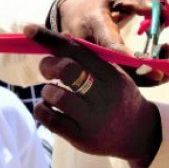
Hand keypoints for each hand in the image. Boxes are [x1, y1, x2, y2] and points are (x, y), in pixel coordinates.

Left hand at [27, 24, 161, 167]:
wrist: (140, 135)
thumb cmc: (119, 98)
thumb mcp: (113, 75)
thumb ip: (90, 59)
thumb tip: (62, 37)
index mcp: (111, 75)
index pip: (77, 51)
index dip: (50, 38)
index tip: (28, 29)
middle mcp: (104, 96)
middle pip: (66, 70)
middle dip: (48, 65)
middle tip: (47, 71)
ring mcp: (93, 119)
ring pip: (55, 95)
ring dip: (46, 91)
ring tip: (52, 93)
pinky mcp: (82, 138)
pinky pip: (49, 119)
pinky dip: (42, 109)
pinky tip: (47, 107)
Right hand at [56, 0, 168, 85]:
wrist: (69, 15)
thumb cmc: (94, 3)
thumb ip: (138, 1)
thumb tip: (164, 11)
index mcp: (94, 24)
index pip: (112, 46)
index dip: (133, 60)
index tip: (157, 70)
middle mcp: (90, 48)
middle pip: (120, 68)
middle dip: (148, 68)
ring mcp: (92, 62)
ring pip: (121, 77)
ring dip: (148, 71)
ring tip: (168, 52)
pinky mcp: (98, 70)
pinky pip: (120, 77)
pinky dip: (141, 74)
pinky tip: (160, 65)